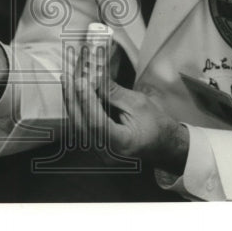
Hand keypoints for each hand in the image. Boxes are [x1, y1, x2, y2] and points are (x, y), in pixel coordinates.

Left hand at [61, 68, 188, 174]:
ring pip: (77, 126)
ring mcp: (99, 154)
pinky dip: (77, 109)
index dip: (87, 101)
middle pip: (82, 125)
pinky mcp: (95, 147)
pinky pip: (81, 126)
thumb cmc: (156, 125)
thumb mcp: (138, 104)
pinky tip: (74, 94)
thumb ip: (113, 93)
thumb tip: (93, 76)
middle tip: (68, 76)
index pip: (97, 124)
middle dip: (73, 98)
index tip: (81, 80)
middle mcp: (107, 154)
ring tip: (68, 82)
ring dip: (72, 102)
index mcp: (123, 145)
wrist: (164, 145)